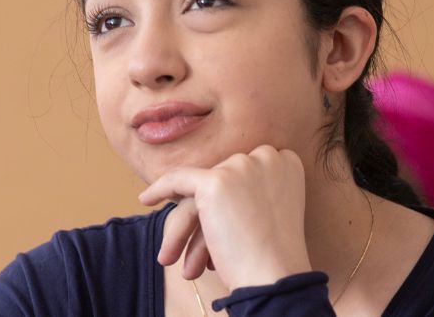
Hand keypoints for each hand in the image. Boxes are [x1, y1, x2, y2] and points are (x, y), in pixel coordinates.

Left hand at [140, 145, 312, 289]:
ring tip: (178, 259)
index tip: (216, 212)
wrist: (275, 276)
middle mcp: (267, 157)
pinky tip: (146, 200)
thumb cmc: (274, 256)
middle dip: (205, 214)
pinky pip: (178, 180)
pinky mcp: (216, 182)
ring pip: (201, 188)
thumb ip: (252, 192)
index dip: (228, 191)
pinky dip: (160, 189)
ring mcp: (240, 167)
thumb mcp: (270, 212)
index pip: (245, 170)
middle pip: (223, 179)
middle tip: (198, 245)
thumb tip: (216, 185)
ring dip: (186, 224)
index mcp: (287, 162)